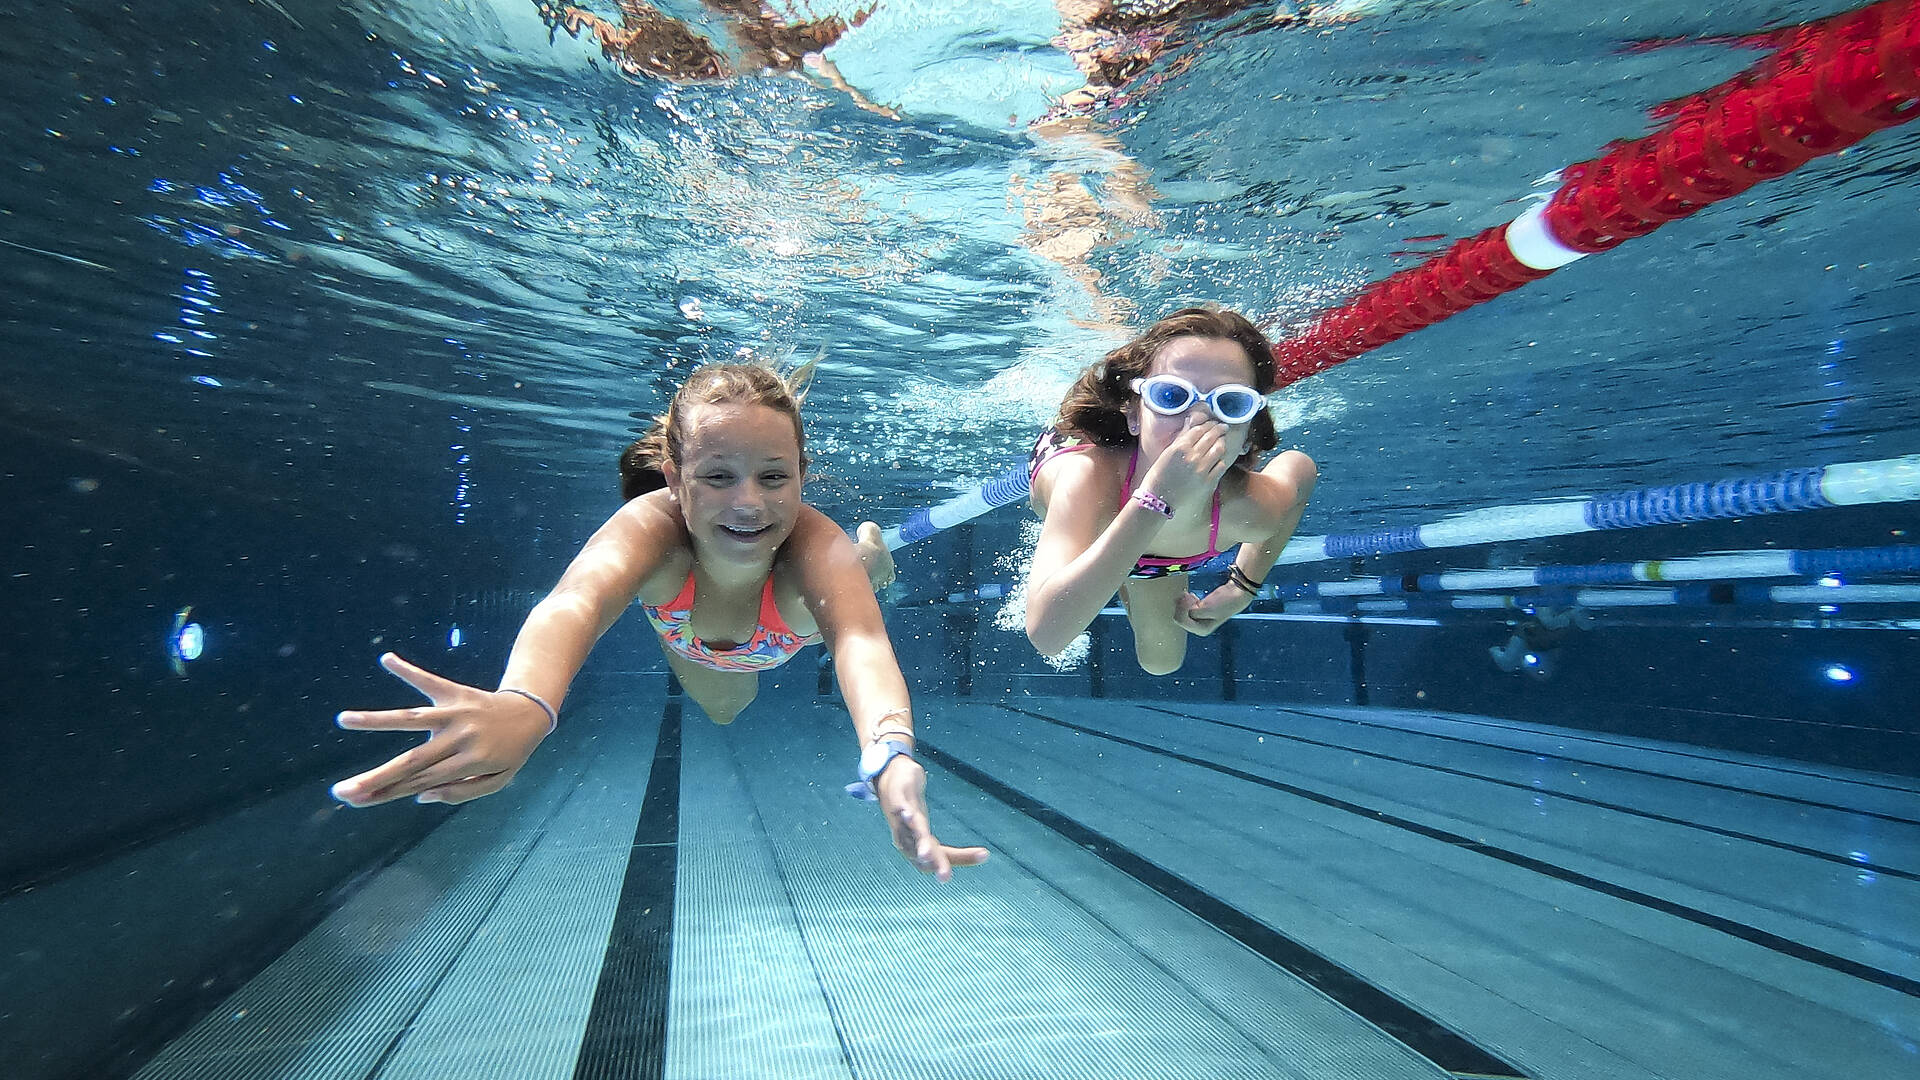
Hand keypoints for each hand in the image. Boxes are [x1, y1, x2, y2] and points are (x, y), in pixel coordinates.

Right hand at [330, 653, 551, 807]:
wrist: (532, 711)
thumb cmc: (510, 751)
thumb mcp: (497, 781)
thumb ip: (461, 792)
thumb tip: (419, 797)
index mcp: (469, 763)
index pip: (420, 783)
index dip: (387, 793)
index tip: (355, 800)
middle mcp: (459, 738)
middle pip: (410, 762)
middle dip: (375, 778)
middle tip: (340, 790)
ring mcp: (455, 713)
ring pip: (410, 719)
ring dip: (375, 720)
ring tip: (343, 718)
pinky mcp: (455, 692)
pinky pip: (429, 680)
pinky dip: (408, 670)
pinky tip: (387, 659)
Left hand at [873, 755, 989, 881]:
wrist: (886, 777)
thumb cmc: (910, 808)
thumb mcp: (930, 827)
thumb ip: (942, 840)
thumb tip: (986, 856)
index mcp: (915, 846)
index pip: (940, 857)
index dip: (961, 858)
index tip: (985, 854)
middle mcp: (906, 836)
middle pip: (922, 852)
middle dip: (935, 862)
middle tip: (946, 876)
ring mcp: (900, 816)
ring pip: (911, 831)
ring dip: (919, 841)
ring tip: (925, 854)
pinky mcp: (896, 795)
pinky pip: (898, 804)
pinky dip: (902, 811)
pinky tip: (907, 812)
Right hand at [1138, 415, 1234, 509]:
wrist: (1157, 500)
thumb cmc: (1158, 476)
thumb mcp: (1167, 453)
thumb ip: (1181, 438)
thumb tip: (1191, 423)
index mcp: (1180, 448)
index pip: (1199, 429)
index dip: (1207, 424)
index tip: (1211, 422)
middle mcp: (1192, 457)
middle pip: (1210, 437)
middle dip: (1218, 429)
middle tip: (1222, 426)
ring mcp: (1202, 470)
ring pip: (1219, 449)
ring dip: (1222, 442)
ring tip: (1222, 439)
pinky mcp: (1208, 482)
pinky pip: (1221, 466)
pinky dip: (1221, 459)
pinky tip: (1219, 457)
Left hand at [1172, 584, 1251, 637]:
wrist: (1236, 594)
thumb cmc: (1225, 602)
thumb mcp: (1208, 608)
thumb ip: (1194, 612)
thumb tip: (1185, 610)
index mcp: (1201, 630)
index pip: (1181, 620)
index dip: (1182, 607)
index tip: (1190, 596)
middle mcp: (1197, 628)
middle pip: (1178, 616)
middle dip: (1182, 605)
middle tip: (1190, 595)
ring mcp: (1197, 620)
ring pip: (1179, 612)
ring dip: (1183, 602)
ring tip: (1191, 595)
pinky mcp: (1197, 612)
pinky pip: (1184, 608)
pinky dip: (1185, 601)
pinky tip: (1192, 596)